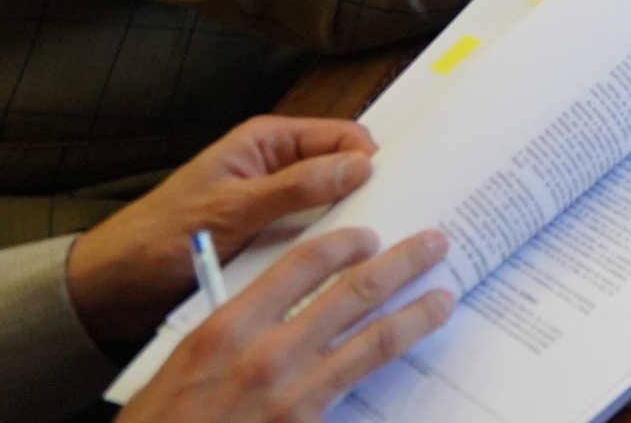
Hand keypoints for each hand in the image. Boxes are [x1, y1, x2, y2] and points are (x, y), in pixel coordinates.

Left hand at [66, 117, 380, 347]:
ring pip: (333, 209)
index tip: (403, 190)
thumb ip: (296, 186)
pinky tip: (349, 272)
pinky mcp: (269, 240)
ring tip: (383, 252)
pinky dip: (329, 253)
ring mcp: (275, 206)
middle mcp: (277, 167)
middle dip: (371, 193)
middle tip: (405, 222)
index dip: (373, 160)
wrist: (111, 289)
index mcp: (268, 142)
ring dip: (350, 228)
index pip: (344, 135)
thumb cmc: (159, 238)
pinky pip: (313, 240)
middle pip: (345, 171)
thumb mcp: (231, 209)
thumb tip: (363, 165)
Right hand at [118, 226, 452, 422]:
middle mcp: (267, 356)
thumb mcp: (186, 362)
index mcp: (228, 328)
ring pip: (375, 342)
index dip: (345, 242)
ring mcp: (295, 397)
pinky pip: (359, 392)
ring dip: (417, 313)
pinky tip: (413, 358)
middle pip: (355, 293)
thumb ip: (235, 325)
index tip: (369, 235)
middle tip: (434, 243)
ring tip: (444, 296)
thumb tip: (279, 296)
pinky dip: (391, 370)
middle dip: (403, 262)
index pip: (303, 263)